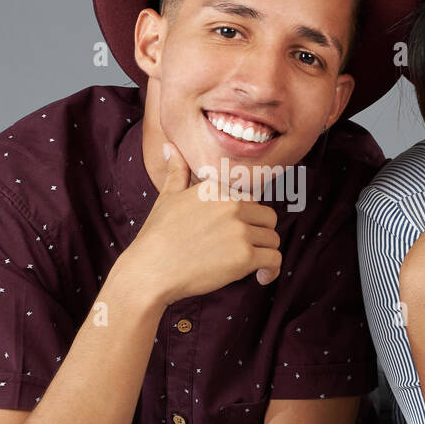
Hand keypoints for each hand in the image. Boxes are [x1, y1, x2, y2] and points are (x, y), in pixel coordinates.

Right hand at [120, 137, 281, 304]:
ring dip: (265, 252)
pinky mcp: (245, 256)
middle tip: (246, 249)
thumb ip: (176, 171)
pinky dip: (272, 270)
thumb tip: (170, 146)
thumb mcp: (167, 197)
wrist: (150, 270)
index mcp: (217, 189)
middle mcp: (232, 205)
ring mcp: (240, 230)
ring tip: (254, 265)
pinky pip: (274, 259)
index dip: (246, 219)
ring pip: (273, 238)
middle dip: (260, 233)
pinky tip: (261, 277)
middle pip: (267, 217)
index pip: (250, 200)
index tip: (236, 234)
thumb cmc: (156, 237)